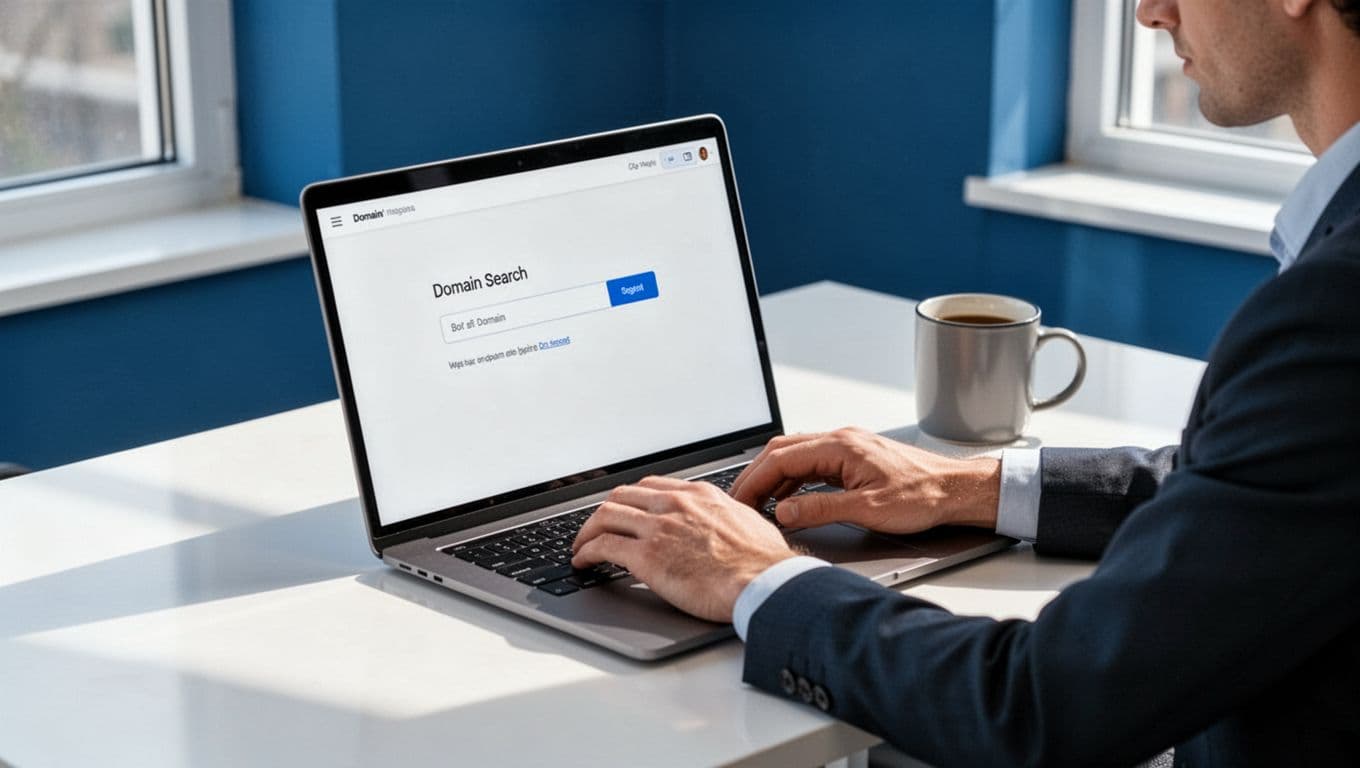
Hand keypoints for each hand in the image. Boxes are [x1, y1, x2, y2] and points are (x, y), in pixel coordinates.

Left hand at [571, 475, 796, 622]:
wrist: (763, 581)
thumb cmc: (764, 561)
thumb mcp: (745, 521)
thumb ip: (724, 517)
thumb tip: (723, 526)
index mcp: (698, 495)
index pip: (650, 487)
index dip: (630, 499)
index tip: (624, 510)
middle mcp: (674, 505)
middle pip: (622, 496)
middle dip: (604, 511)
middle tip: (597, 527)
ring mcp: (658, 528)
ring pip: (606, 516)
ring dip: (587, 531)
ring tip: (581, 544)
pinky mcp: (646, 556)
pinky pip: (603, 546)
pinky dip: (586, 551)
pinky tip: (582, 561)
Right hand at [729, 427, 1000, 533]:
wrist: (956, 490)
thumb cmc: (923, 496)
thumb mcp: (868, 510)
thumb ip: (821, 509)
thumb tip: (784, 511)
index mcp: (841, 447)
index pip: (781, 458)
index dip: (754, 480)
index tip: (740, 499)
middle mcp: (841, 440)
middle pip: (782, 451)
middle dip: (756, 475)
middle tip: (740, 500)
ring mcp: (847, 447)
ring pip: (796, 455)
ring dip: (773, 477)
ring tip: (758, 502)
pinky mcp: (854, 458)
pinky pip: (812, 463)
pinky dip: (793, 479)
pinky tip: (789, 497)